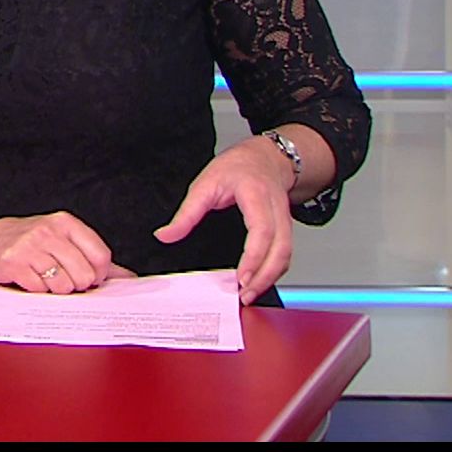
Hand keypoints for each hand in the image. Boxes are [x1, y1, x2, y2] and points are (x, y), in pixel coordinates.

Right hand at [0, 212, 133, 294]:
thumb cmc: (26, 242)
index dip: (99, 274)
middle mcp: (48, 231)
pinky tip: (29, 279)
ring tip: (44, 278)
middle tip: (62, 279)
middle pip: (84, 274)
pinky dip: (37, 291)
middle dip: (77, 285)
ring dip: (56, 290)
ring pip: (64, 286)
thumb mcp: (61, 240)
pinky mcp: (14, 263)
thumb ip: (94, 258)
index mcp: (65, 222)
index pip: (100, 256)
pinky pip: (40, 290)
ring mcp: (30, 246)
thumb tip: (129, 279)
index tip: (89, 277)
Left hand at [155, 137, 295, 305]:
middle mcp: (276, 209)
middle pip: (280, 248)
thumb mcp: (204, 183)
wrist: (263, 158)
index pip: (262, 231)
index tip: (241, 277)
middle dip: (264, 275)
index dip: (254, 257)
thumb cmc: (237, 168)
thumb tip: (165, 235)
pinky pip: (285, 253)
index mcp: (256, 195)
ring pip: (286, 254)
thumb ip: (186, 213)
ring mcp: (285, 219)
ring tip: (250, 293)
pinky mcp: (286, 228)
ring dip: (270, 276)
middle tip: (245, 293)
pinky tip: (259, 281)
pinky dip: (274, 270)